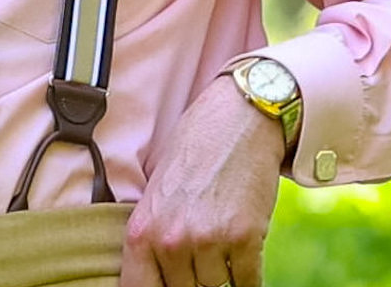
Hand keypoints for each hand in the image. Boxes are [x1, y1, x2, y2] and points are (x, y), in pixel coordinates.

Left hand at [118, 77, 284, 286]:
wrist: (238, 121)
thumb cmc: (194, 157)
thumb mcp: (157, 197)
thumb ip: (153, 241)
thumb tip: (159, 280)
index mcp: (141, 231)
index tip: (172, 284)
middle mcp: (170, 240)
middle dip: (195, 281)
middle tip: (204, 260)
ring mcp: (207, 240)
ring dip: (224, 278)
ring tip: (225, 251)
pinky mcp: (244, 237)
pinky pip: (248, 283)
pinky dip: (249, 279)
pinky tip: (245, 259)